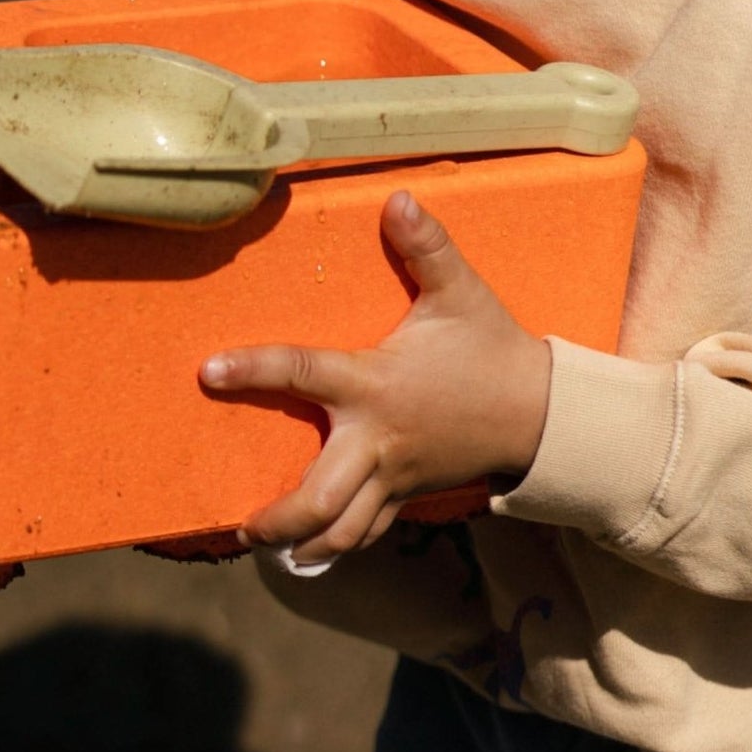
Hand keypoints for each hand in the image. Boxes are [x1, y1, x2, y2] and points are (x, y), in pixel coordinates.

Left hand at [198, 191, 551, 564]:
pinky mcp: (407, 496)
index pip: (303, 373)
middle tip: (242, 524)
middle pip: (319, 498)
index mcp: (375, 385)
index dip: (254, 370)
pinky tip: (309, 553)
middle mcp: (377, 440)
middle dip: (278, 519)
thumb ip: (426, 246)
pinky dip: (337, 546)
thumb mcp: (461, 293)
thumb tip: (398, 198)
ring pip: (343, 530)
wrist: (542, 413)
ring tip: (263, 545)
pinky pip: (368, 532)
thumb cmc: (492, 350)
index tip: (209, 371)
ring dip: (302, 545)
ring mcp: (392, 477)